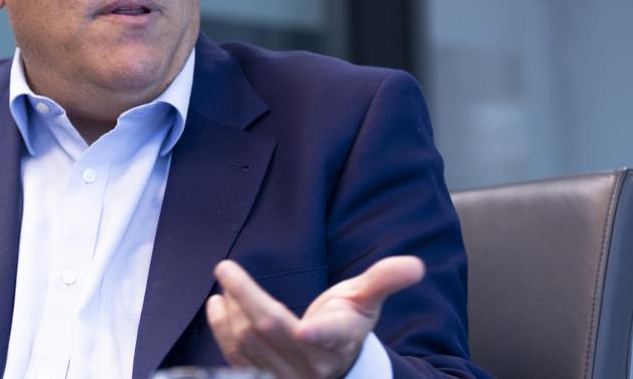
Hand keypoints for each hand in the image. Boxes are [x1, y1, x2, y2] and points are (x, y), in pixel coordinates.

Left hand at [206, 256, 424, 378]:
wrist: (335, 364)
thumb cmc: (347, 323)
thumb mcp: (366, 300)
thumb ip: (383, 280)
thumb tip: (415, 265)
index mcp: (340, 340)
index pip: (330, 337)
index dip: (318, 335)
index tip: (305, 329)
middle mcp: (312, 363)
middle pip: (272, 330)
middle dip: (245, 297)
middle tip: (225, 268)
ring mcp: (287, 374)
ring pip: (250, 342)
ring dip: (232, 311)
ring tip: (227, 284)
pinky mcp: (265, 377)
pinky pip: (237, 357)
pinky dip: (221, 330)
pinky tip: (217, 306)